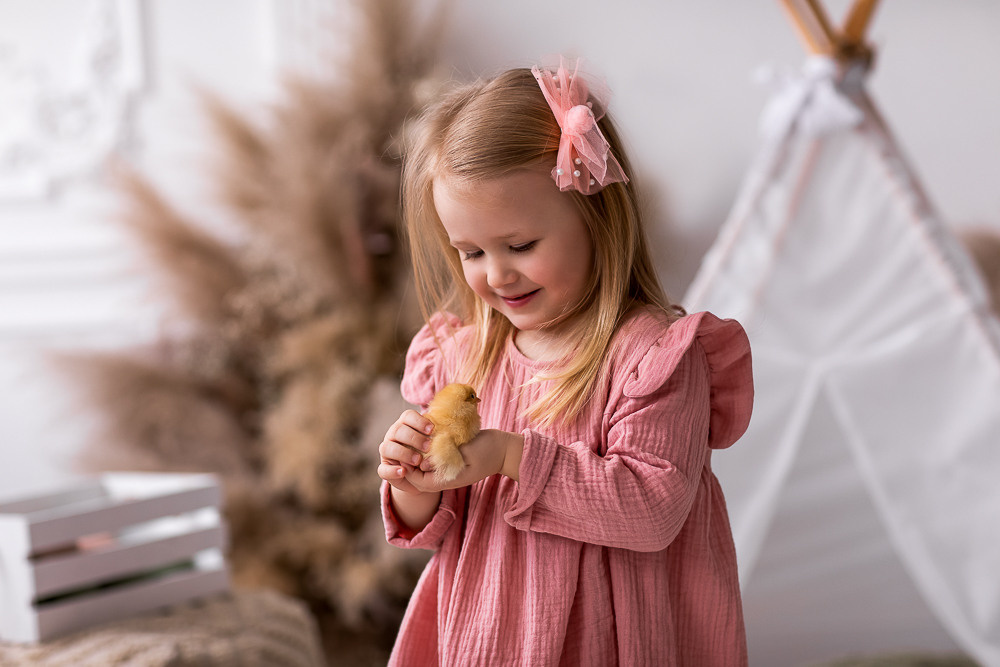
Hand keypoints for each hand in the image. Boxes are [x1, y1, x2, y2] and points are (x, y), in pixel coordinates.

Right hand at [378, 409, 433, 495]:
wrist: (423, 475)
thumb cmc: (432, 453)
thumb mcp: (436, 443)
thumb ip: (438, 436)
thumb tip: (449, 430)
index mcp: (405, 425)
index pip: (408, 416)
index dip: (419, 421)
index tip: (432, 429)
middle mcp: (393, 436)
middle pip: (398, 430)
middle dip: (414, 438)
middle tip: (428, 446)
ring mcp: (387, 451)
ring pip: (387, 448)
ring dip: (403, 453)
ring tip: (418, 460)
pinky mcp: (385, 468)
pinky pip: (383, 469)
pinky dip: (392, 471)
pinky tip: (403, 472)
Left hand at [404, 429, 523, 492]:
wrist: (504, 450)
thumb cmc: (488, 449)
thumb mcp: (468, 450)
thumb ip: (446, 455)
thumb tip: (425, 459)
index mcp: (448, 480)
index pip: (419, 481)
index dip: (408, 469)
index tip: (403, 453)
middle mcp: (446, 478)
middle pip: (419, 478)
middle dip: (409, 465)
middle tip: (402, 448)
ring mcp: (449, 471)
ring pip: (425, 470)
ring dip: (417, 459)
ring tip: (410, 444)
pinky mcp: (451, 462)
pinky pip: (433, 462)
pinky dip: (426, 454)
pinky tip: (424, 442)